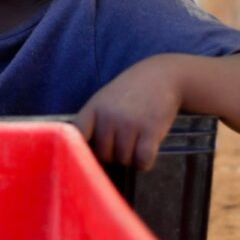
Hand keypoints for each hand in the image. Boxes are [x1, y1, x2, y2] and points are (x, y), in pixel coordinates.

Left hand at [73, 55, 181, 170]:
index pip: (78, 136)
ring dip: (130, 158)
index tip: (92, 153)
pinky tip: (146, 148)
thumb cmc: (130, 92)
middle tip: (122, 142)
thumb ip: (93, 122)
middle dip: (113, 155)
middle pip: (103, 155)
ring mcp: (130, 124)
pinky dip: (144, 162)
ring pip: (123, 160)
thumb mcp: (104, 100)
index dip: (83, 149)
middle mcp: (109, 116)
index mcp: (94, 108)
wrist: (161, 77)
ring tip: (135, 141)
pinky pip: (142, 162)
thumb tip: (83, 154)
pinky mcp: (151, 131)